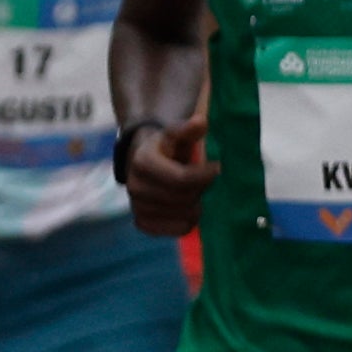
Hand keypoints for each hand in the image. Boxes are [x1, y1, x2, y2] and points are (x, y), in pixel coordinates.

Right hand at [116, 113, 212, 239]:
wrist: (145, 163)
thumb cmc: (168, 148)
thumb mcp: (177, 135)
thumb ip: (188, 130)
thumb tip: (201, 122)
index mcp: (143, 162)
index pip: (182, 178)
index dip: (205, 175)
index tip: (217, 167)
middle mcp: (135, 186)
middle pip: (184, 198)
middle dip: (200, 189)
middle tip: (204, 180)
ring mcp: (137, 207)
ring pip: (183, 215)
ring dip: (196, 205)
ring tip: (195, 192)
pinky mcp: (142, 223)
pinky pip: (176, 230)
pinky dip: (187, 222)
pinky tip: (187, 209)